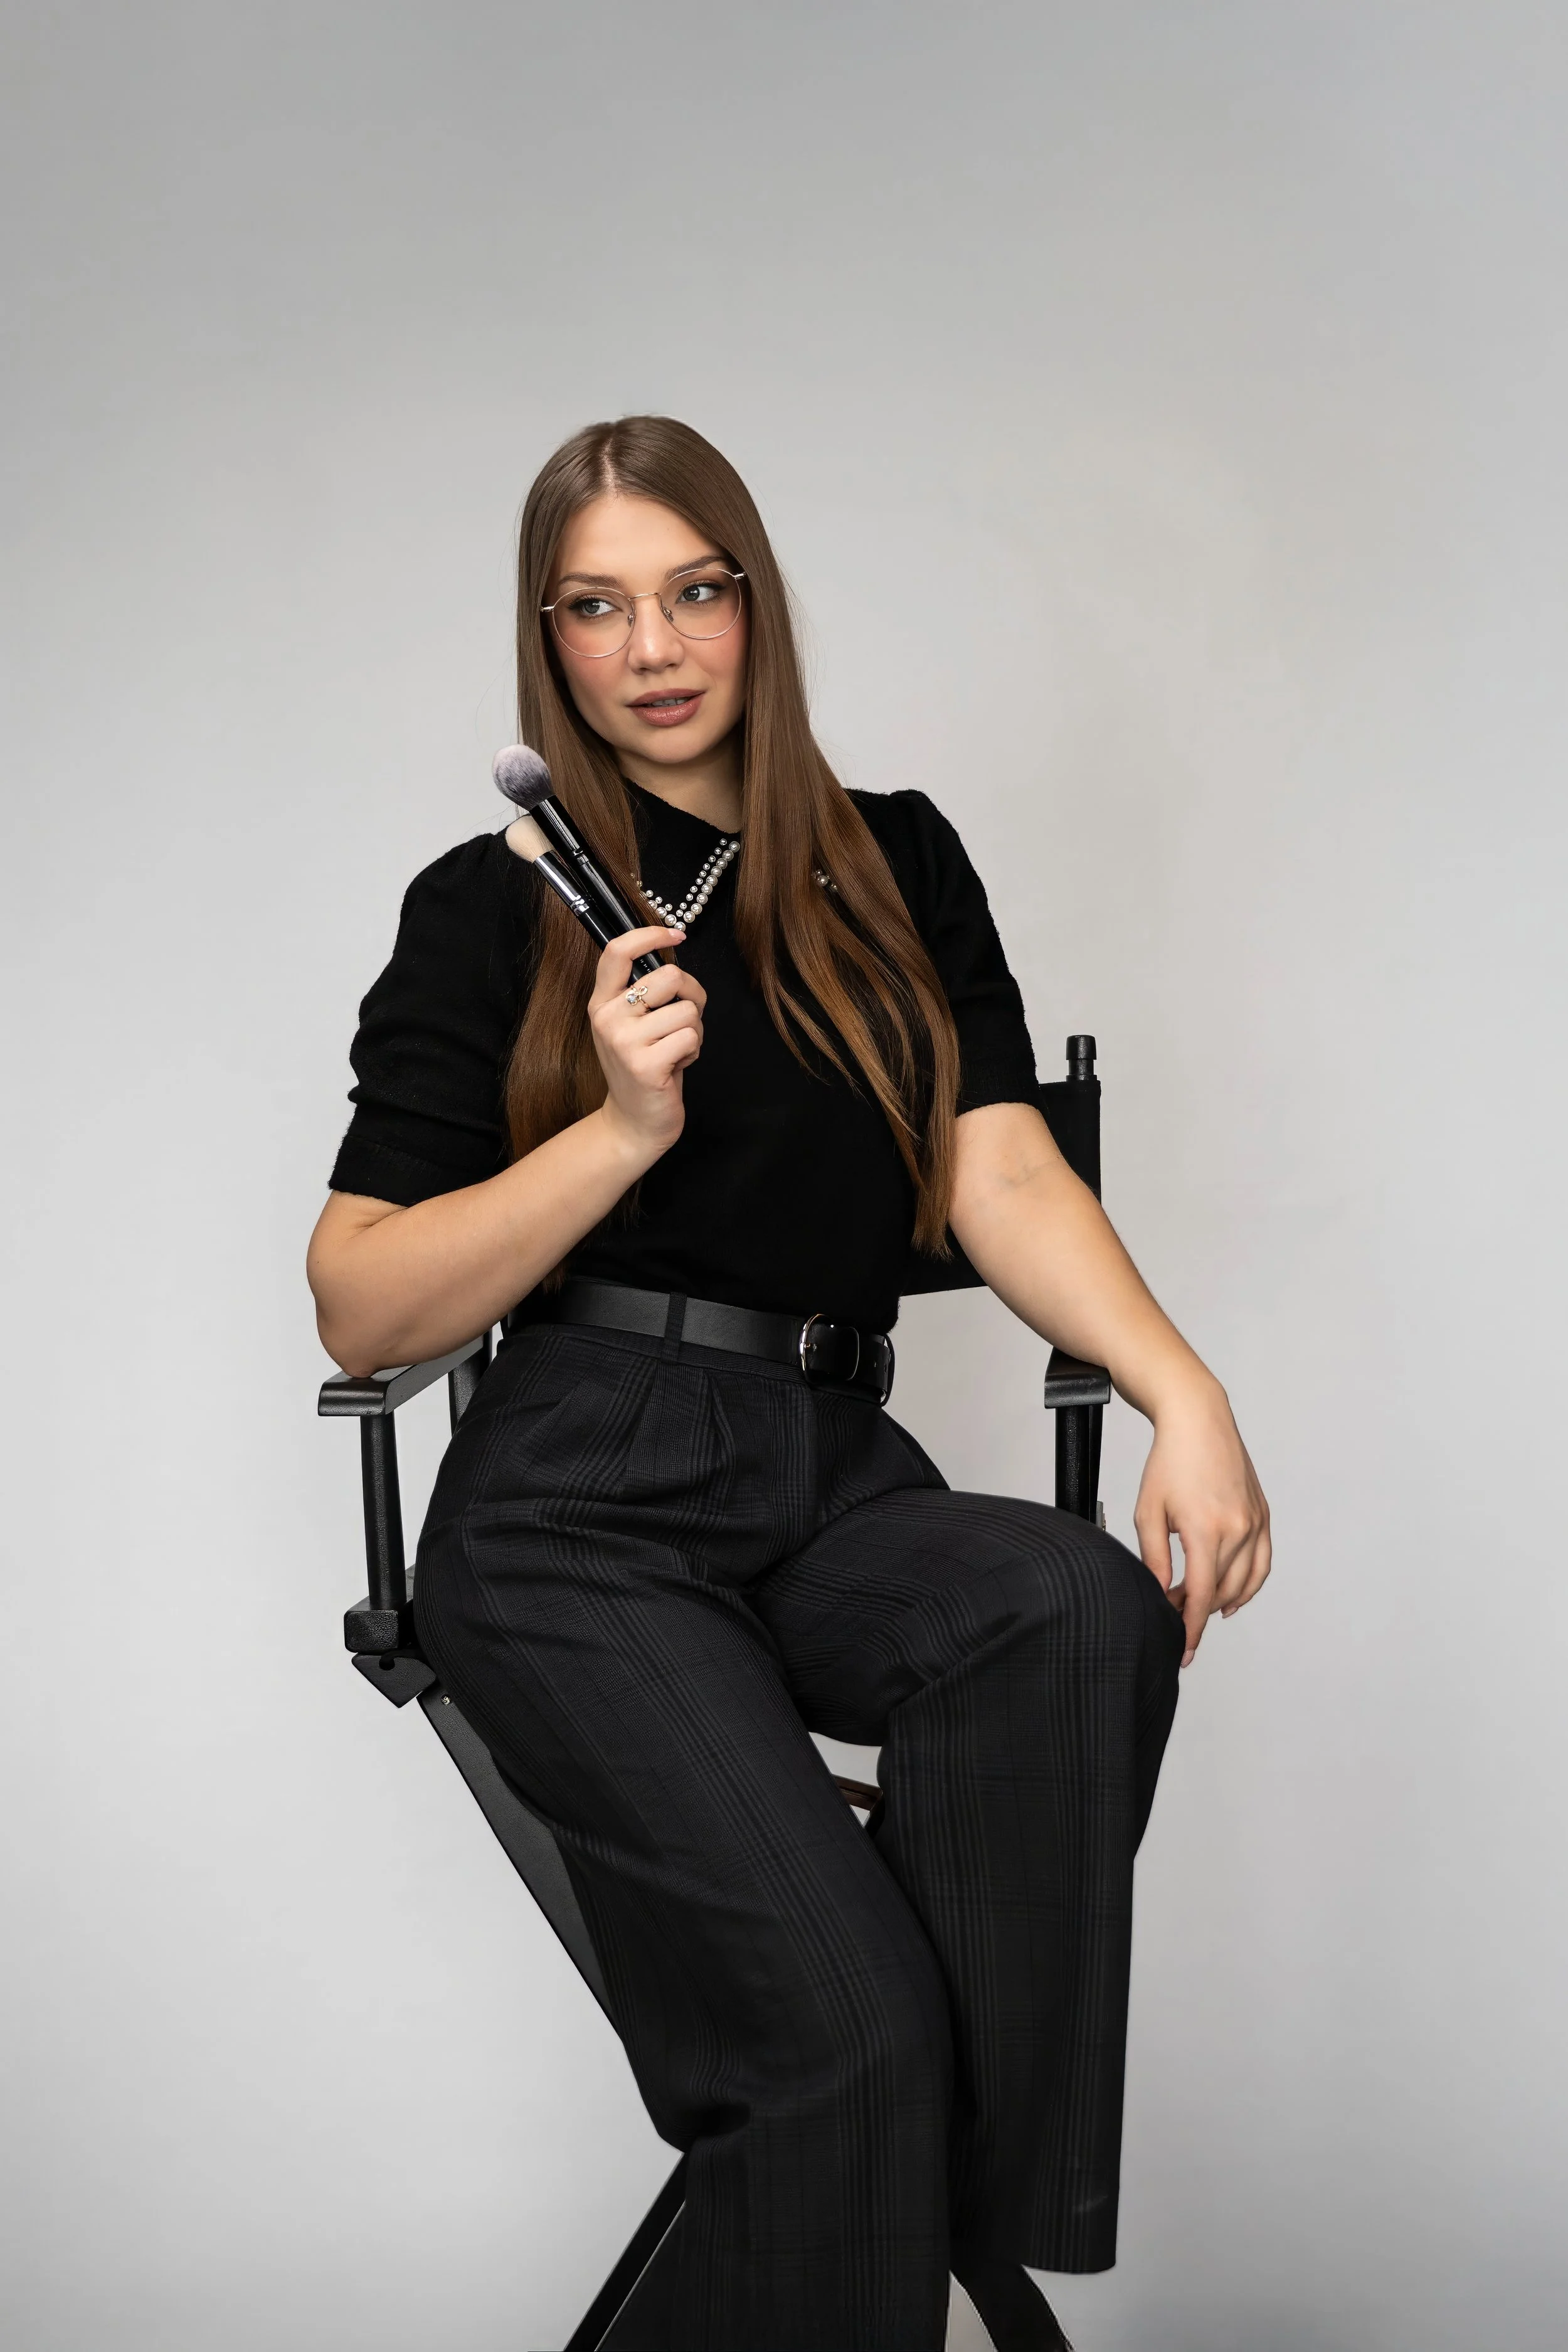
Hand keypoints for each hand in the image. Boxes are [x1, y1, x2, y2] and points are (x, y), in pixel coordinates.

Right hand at [588, 926, 705, 1158]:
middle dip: (692, 995)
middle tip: (684, 1019)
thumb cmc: (643, 1066)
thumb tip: (670, 949)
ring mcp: (624, 1042)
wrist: (634, 1121)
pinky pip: (691, 1037)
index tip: (677, 934)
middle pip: (669, 976)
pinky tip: (677, 1066)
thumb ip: (643, 992)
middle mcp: (607, 1018)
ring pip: (687, 1010)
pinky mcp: (645, 1065)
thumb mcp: (632, 1025)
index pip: (618, 951)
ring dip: (693, 1031)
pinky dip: (694, 1051)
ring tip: (675, 1050)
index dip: (650, 935)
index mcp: (602, 1002)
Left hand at [1133, 1377, 1271, 1665]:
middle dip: (1196, 1611)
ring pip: (1245, 1583)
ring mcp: (1256, 1522)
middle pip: (1221, 1592)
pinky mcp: (1263, 1515)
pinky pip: (1262, 1564)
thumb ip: (1153, 1559)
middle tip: (1171, 1612)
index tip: (1182, 1650)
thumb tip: (1159, 1596)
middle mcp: (1239, 1529)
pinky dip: (1248, 1586)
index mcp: (1207, 1530)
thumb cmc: (1168, 1462)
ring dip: (1221, 1602)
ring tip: (1197, 1607)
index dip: (1190, 1628)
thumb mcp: (1149, 1512)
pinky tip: (1230, 1597)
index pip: (1200, 1596)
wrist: (1199, 1420)